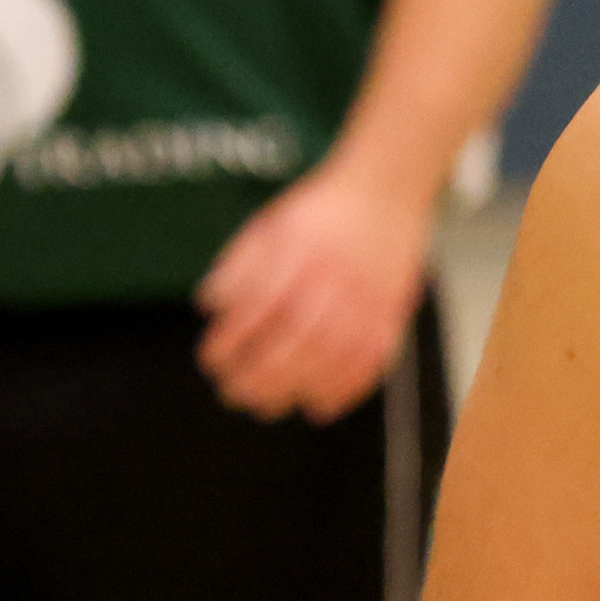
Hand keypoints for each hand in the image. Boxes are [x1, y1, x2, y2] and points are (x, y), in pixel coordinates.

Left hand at [193, 161, 437, 420]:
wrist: (384, 194)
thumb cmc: (319, 215)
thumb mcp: (268, 226)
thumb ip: (238, 266)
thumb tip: (210, 307)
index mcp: (297, 254)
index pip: (256, 308)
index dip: (229, 341)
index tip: (211, 359)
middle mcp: (332, 281)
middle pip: (291, 342)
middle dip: (255, 377)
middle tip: (231, 393)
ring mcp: (365, 303)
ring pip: (327, 360)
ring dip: (292, 390)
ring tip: (265, 405)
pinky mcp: (389, 317)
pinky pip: (367, 365)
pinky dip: (342, 391)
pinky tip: (315, 405)